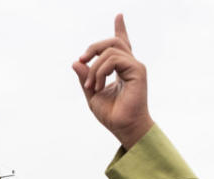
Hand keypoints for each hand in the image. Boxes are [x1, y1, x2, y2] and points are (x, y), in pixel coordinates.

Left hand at [71, 14, 153, 148]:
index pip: (121, 45)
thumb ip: (85, 77)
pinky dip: (100, 70)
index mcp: (121, 69)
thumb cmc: (111, 114)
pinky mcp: (137, 70)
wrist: (123, 127)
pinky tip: (98, 85)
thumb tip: (75, 62)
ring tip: (91, 86)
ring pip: (111, 48)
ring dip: (94, 66)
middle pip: (113, 42)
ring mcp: (135, 66)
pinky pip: (114, 59)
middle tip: (82, 60)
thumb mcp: (92, 94)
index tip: (119, 15)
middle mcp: (129, 65)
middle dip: (94, 47)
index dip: (121, 28)